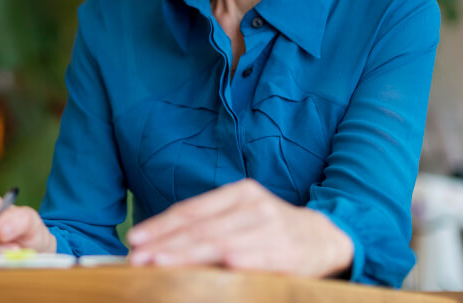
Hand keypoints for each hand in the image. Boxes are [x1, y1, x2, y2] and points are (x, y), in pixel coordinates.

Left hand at [126, 179, 353, 276]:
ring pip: (220, 243)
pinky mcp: (286, 253)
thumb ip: (210, 223)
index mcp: (239, 192)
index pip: (192, 210)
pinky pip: (254, 261)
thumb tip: (159, 244)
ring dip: (186, 255)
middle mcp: (253, 205)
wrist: (327, 237)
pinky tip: (213, 269)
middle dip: (165, 243)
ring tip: (158, 263)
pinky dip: (233, 265)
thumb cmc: (272, 229)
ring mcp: (270, 228)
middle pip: (200, 226)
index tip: (135, 239)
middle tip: (138, 256)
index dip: (161, 225)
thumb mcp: (242, 215)